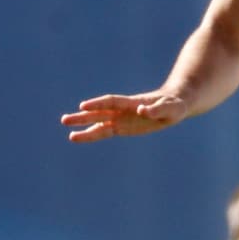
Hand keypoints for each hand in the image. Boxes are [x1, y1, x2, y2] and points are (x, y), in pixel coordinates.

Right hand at [61, 91, 188, 142]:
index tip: (83, 106)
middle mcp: (123, 110)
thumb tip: (141, 111)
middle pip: (99, 112)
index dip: (98, 103)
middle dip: (83, 116)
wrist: (173, 104)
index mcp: (132, 103)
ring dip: (84, 126)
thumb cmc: (173, 105)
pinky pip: (105, 131)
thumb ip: (156, 109)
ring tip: (68, 131)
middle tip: (65, 120)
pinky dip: (93, 134)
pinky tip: (79, 136)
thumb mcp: (170, 108)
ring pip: (99, 122)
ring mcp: (121, 118)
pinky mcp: (123, 127)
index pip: (112, 102)